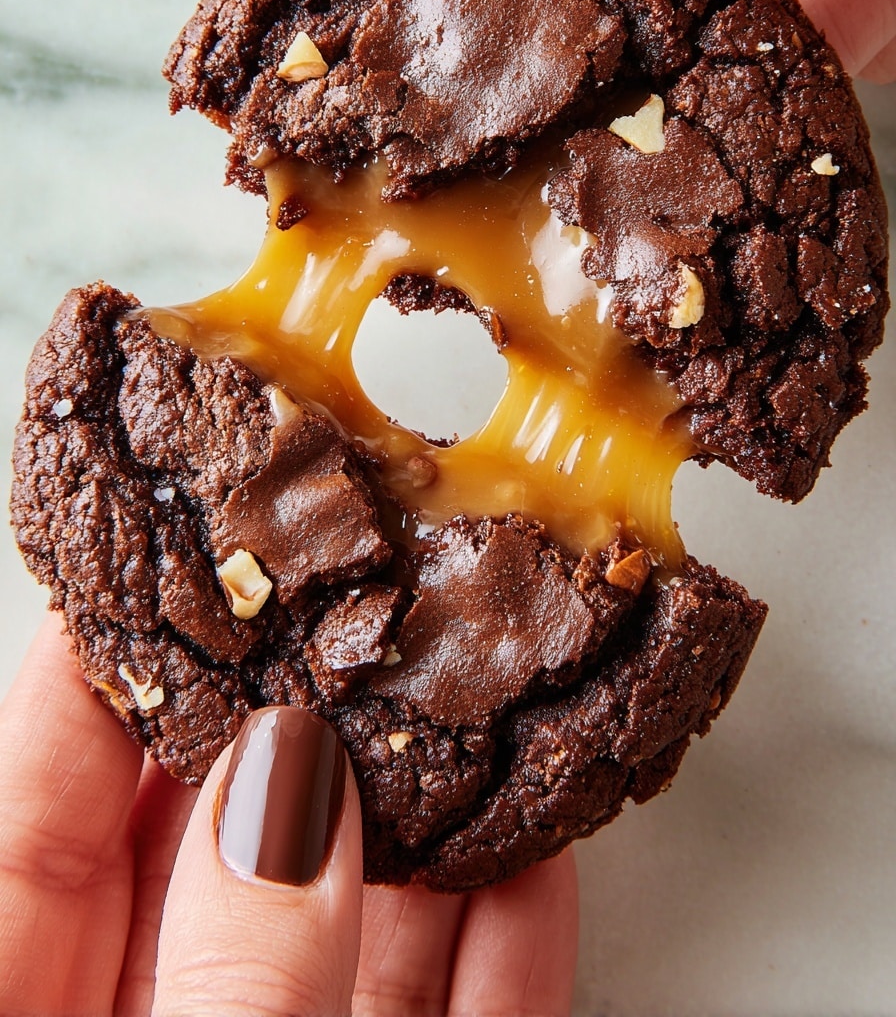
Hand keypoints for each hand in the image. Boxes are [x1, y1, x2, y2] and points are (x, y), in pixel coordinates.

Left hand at [0, 619, 577, 1015]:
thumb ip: (233, 979)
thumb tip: (290, 785)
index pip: (39, 811)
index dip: (105, 672)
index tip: (172, 563)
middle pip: (213, 852)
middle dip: (298, 729)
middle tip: (357, 613)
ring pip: (346, 934)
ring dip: (423, 830)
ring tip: (473, 708)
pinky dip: (497, 952)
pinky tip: (533, 865)